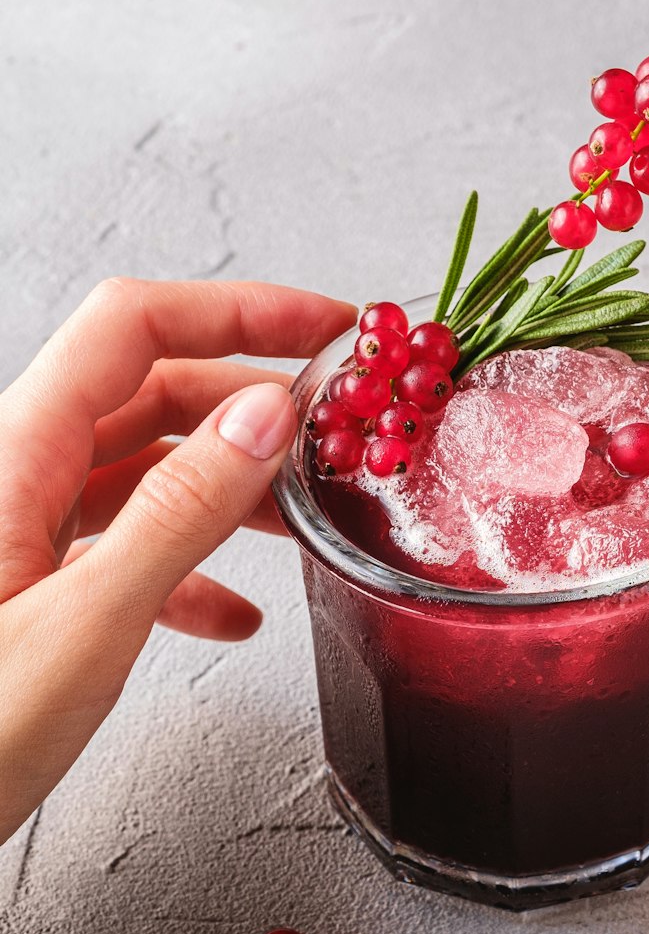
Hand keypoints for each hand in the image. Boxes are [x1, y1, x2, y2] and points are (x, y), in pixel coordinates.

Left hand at [0, 277, 354, 842]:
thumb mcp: (85, 623)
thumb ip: (177, 512)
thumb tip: (262, 417)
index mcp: (14, 456)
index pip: (135, 328)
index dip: (237, 310)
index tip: (327, 329)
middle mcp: (14, 475)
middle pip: (148, 390)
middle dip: (248, 402)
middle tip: (330, 428)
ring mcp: (20, 531)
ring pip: (143, 469)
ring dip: (227, 485)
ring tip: (298, 520)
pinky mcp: (31, 586)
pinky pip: (122, 543)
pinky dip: (189, 566)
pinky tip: (231, 615)